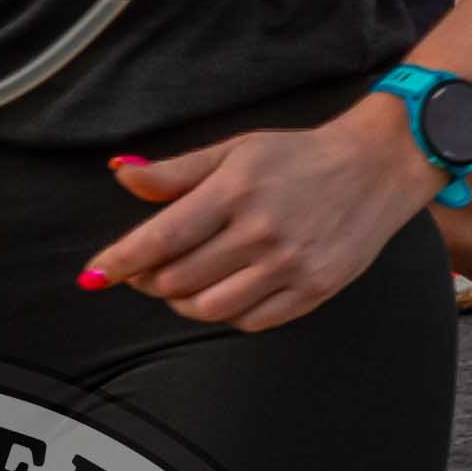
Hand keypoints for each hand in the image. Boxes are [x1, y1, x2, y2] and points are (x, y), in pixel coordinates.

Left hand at [89, 99, 437, 330]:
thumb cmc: (298, 156)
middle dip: (148, 279)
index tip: (92, 275)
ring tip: (182, 283)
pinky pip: (250, 321)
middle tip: (146, 269)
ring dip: (182, 301)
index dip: (119, 261)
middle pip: (177, 279)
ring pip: (208, 307)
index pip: (160, 238)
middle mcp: (263, 231)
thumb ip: (175, 171)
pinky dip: (225, 313)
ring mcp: (291, 265)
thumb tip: (119, 173)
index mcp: (237, 190)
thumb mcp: (236, 150)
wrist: (379, 166)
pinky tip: (225, 291)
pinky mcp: (315, 289)